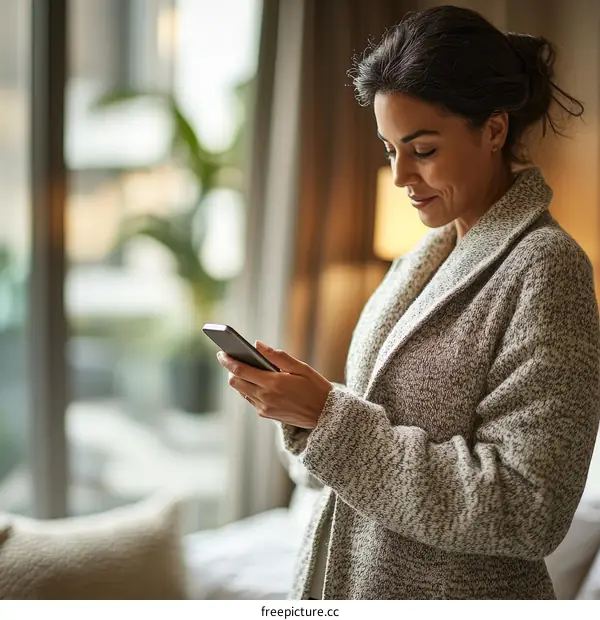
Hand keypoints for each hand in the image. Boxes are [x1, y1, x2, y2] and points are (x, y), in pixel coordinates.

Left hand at [216, 341, 332, 428]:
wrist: (326, 416)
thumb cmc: (316, 388)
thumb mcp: (300, 367)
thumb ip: (277, 356)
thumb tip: (258, 345)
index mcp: (273, 383)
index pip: (240, 370)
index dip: (228, 360)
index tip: (221, 352)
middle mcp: (265, 397)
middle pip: (235, 382)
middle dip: (230, 370)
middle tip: (232, 359)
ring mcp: (265, 408)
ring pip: (242, 391)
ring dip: (240, 380)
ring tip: (245, 368)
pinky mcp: (267, 415)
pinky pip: (251, 399)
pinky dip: (250, 389)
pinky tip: (258, 381)